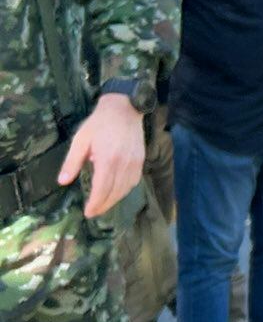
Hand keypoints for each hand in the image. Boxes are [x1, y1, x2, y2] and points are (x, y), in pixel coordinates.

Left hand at [59, 94, 145, 217]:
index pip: (102, 188)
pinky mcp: (141, 159)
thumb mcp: (80, 140)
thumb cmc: (99, 124)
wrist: (124, 109)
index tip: (88, 212)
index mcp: (107, 159)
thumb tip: (63, 182)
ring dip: (115, 199)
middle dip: (104, 205)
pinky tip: (117, 191)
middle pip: (115, 192)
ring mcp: (134, 162)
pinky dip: (126, 190)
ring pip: (126, 188)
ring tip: (103, 204)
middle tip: (94, 212)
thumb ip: (72, 162)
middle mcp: (123, 163)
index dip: (95, 203)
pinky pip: (134, 181)